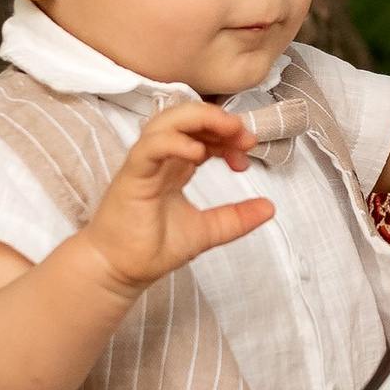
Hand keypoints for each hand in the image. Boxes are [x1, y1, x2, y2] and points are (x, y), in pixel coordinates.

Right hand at [80, 100, 275, 297]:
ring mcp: (145, 164)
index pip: (203, 133)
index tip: (247, 153)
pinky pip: (151, 147)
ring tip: (227, 132)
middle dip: (219, 119)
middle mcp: (160, 159)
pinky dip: (174, 142)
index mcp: (176, 166)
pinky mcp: (132, 175)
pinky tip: (198, 154)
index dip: (228, 135)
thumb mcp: (208, 231)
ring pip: (166, 121)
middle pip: (187, 118)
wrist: (120, 271)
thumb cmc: (151, 248)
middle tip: (244, 136)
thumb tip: (269, 207)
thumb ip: (237, 218)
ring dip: (200, 119)